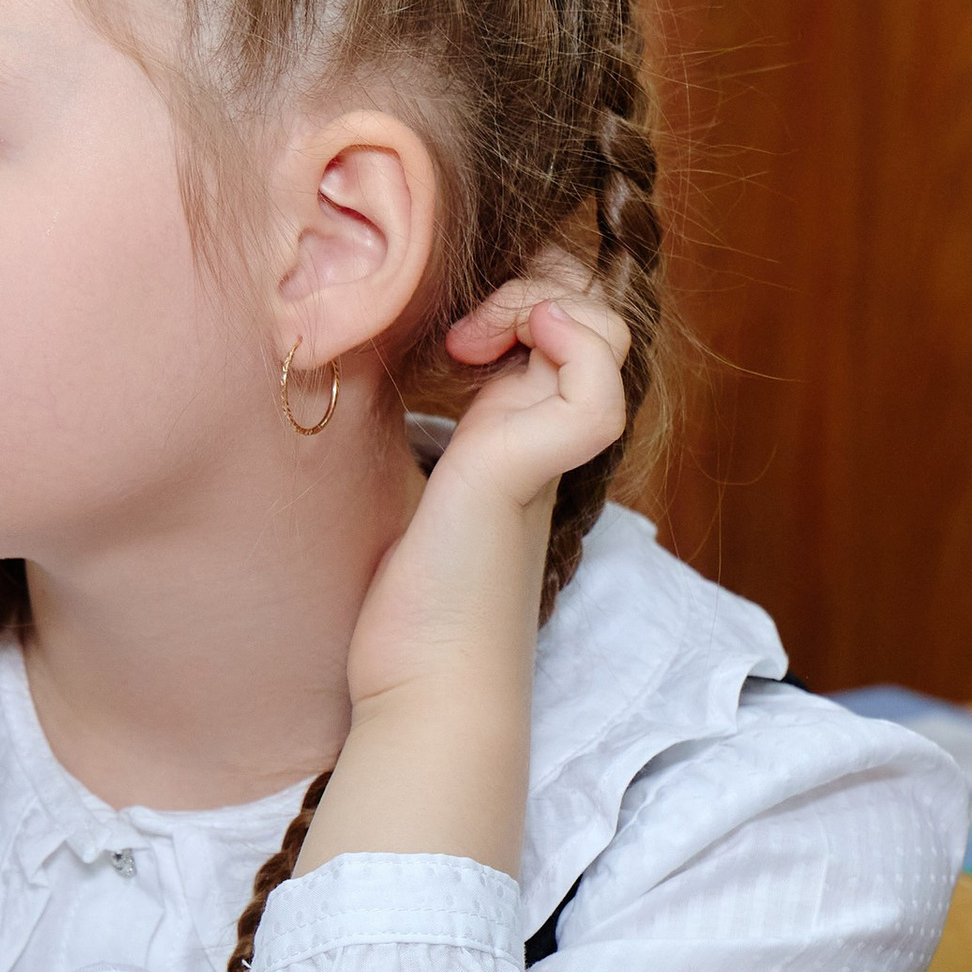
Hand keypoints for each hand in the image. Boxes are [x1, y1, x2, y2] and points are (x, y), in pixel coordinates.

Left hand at [294, 273, 629, 881]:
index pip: (564, 325)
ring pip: (609, 335)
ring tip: (468, 341)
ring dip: (545, 304)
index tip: (445, 331)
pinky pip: (597, 387)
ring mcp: (549, 453)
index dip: (521, 296)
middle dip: (536, 286)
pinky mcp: (535, 471)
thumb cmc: (403, 602)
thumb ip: (415, 424)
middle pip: (595, 316)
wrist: (418, 686)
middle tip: (459, 333)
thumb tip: (362, 348)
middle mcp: (546, 438)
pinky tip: (478, 356)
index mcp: (520, 435)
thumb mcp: (403, 485)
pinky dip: (562, 346)